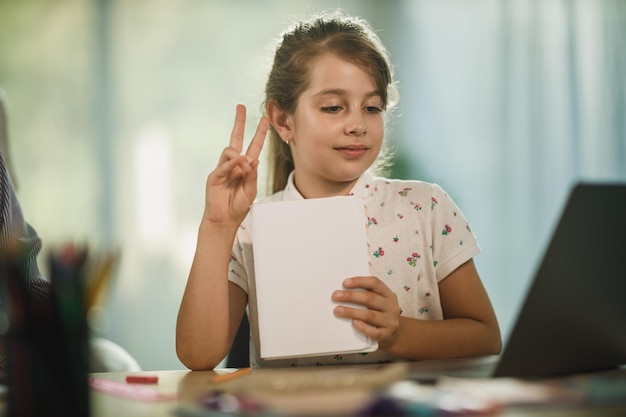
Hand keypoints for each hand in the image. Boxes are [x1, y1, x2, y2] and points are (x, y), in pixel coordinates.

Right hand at [203, 104, 268, 225]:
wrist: (225, 219)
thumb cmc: (239, 205)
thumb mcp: (251, 190)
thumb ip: (252, 175)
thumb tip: (251, 159)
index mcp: (245, 167)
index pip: (253, 146)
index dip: (259, 133)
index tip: (265, 120)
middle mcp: (234, 164)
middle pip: (236, 138)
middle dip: (239, 122)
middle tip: (240, 107)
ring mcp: (223, 168)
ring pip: (230, 150)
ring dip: (240, 156)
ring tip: (245, 167)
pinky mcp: (214, 175)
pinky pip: (224, 164)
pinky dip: (232, 165)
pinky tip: (238, 168)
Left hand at [332, 276, 400, 349]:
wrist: (396, 334)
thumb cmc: (381, 314)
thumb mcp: (379, 301)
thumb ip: (366, 294)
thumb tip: (343, 291)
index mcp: (388, 294)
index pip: (374, 283)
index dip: (359, 281)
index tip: (345, 283)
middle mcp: (391, 306)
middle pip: (370, 298)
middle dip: (351, 296)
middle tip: (336, 296)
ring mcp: (390, 321)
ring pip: (370, 315)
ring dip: (352, 312)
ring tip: (338, 310)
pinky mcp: (387, 334)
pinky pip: (375, 332)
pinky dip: (364, 327)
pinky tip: (354, 323)